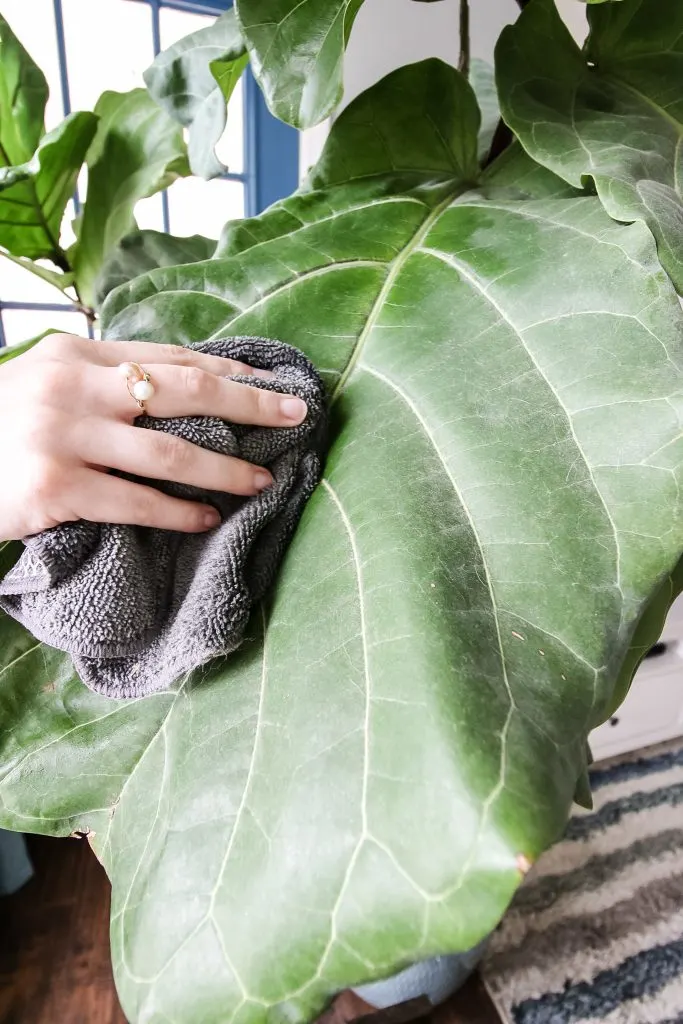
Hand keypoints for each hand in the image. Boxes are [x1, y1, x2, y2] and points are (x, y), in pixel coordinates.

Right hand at [0, 333, 307, 540]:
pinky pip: (136, 503)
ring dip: (225, 469)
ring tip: (261, 481)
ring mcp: (61, 437)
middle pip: (182, 389)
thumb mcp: (43, 384)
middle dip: (249, 402)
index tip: (269, 383)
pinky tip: (206, 519)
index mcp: (74, 354)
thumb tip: (177, 386)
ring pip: (169, 452)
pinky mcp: (53, 490)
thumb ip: (101, 380)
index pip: (167, 355)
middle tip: (296, 414)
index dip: (225, 369)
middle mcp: (71, 386)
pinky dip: (179, 513)